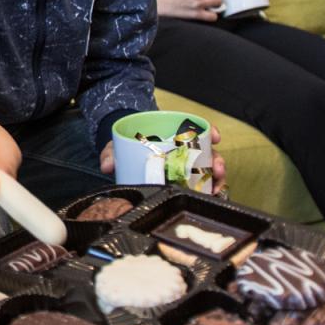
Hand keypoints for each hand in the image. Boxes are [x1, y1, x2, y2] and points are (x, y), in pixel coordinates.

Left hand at [99, 126, 227, 193]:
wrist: (125, 156)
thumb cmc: (127, 147)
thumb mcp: (118, 146)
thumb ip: (111, 153)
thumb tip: (107, 166)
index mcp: (171, 135)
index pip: (196, 129)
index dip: (209, 131)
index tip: (215, 137)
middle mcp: (184, 149)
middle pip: (208, 152)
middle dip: (217, 160)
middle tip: (217, 170)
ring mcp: (187, 164)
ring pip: (209, 169)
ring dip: (217, 178)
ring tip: (216, 187)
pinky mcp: (185, 180)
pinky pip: (202, 183)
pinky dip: (209, 188)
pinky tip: (212, 195)